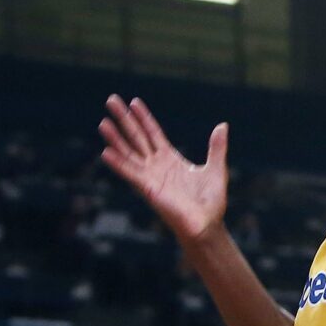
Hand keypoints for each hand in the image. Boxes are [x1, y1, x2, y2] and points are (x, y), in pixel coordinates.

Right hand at [99, 97, 228, 245]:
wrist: (207, 225)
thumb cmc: (211, 202)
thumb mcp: (216, 169)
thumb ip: (216, 148)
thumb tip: (222, 126)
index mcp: (171, 160)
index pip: (153, 133)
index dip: (144, 118)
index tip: (134, 102)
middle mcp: (157, 167)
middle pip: (137, 138)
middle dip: (124, 119)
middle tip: (111, 100)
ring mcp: (151, 178)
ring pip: (129, 153)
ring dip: (115, 139)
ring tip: (103, 123)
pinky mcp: (148, 190)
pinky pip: (130, 174)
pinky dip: (118, 164)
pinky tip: (105, 152)